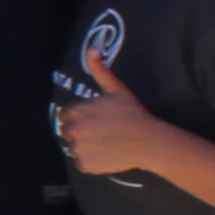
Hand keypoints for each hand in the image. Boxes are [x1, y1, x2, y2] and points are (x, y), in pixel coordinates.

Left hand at [60, 33, 174, 178]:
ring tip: (106, 144)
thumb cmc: (132, 113)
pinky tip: (107, 155)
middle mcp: (73, 130)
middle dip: (81, 132)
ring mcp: (78, 149)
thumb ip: (99, 69)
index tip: (95, 120)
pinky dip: (92, 162)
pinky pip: (83, 164)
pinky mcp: (86, 165)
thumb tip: (92, 49)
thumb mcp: (115, 88)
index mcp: (76, 111)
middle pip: (68, 132)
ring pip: (75, 149)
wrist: (148, 140)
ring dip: (86, 147)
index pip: (66, 116)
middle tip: (102, 133)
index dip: (79, 118)